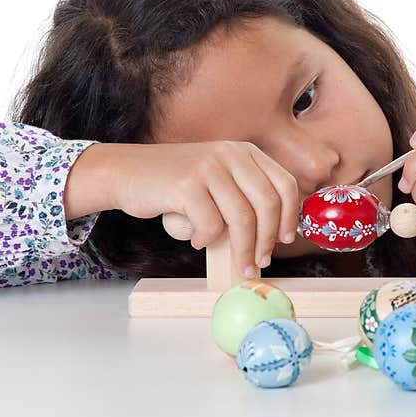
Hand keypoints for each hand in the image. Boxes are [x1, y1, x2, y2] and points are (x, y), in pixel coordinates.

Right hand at [77, 141, 299, 277]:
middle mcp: (231, 153)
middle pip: (268, 203)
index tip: (285, 240)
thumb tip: (274, 236)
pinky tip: (198, 240)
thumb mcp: (217, 178)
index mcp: (244, 151)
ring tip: (237, 265)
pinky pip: (211, 224)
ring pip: (242, 218)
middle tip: (259, 262)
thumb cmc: (174, 183)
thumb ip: (243, 195)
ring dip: (242, 250)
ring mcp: (209, 166)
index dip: (289, 216)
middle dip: (267, 240)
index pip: (284, 184)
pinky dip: (207, 240)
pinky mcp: (187, 184)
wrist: (126, 172)